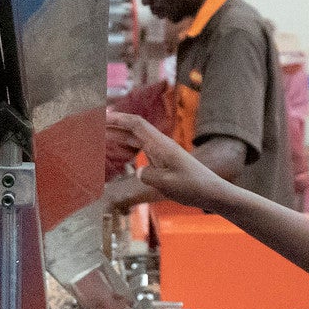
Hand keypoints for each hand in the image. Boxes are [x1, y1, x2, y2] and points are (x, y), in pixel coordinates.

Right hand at [106, 112, 237, 211]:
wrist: (212, 192)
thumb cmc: (192, 187)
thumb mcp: (166, 184)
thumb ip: (147, 176)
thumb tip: (138, 172)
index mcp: (161, 145)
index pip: (136, 124)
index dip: (118, 118)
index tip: (102, 117)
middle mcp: (161, 145)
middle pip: (135, 129)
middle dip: (115, 125)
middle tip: (96, 125)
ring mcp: (163, 152)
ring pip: (138, 139)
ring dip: (121, 135)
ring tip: (103, 136)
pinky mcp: (165, 161)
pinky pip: (143, 149)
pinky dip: (130, 147)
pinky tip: (122, 152)